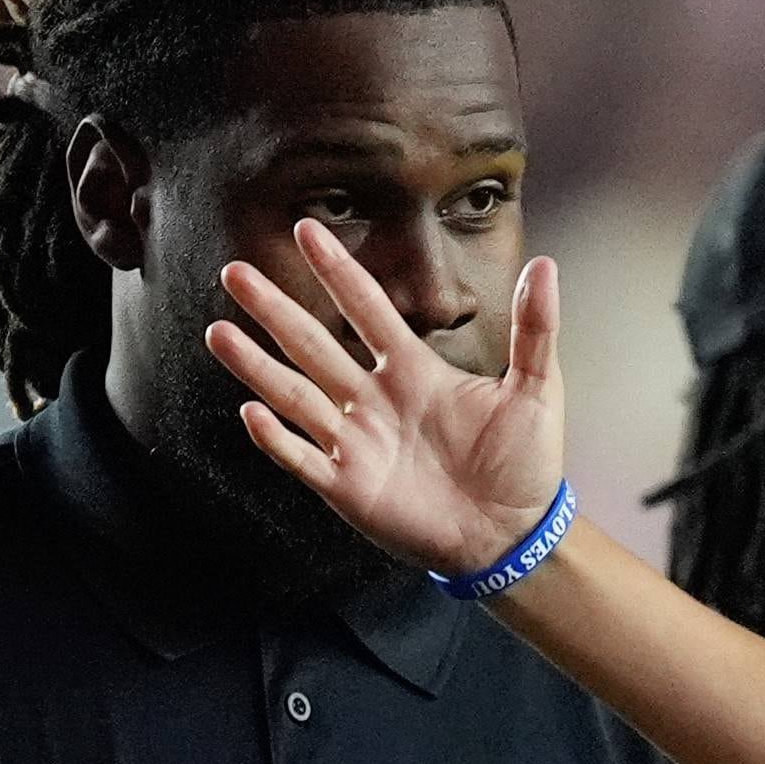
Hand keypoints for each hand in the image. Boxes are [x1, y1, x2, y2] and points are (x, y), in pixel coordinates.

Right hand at [204, 216, 567, 579]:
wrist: (515, 534)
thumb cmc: (524, 462)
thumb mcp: (537, 390)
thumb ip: (535, 329)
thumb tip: (545, 267)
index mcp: (413, 371)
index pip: (367, 309)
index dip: (338, 271)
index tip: (307, 229)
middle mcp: (374, 399)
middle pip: (313, 345)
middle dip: (275, 310)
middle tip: (235, 271)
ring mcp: (357, 442)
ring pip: (295, 395)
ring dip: (257, 367)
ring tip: (219, 332)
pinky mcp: (349, 486)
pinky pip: (303, 458)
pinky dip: (278, 439)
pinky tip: (253, 412)